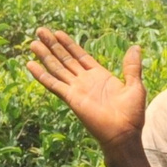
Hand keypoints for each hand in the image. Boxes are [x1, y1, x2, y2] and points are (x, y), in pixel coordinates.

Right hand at [27, 28, 145, 149]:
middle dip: (52, 45)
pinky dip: (41, 75)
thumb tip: (135, 47)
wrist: (123, 134)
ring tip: (33, 43)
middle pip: (64, 59)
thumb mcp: (135, 86)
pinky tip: (30, 65)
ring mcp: (76, 89)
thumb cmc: (131, 114)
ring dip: (45, 55)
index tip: (57, 33)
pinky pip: (53, 84)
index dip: (68, 44)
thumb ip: (132, 66)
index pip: (80, 55)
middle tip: (40, 31)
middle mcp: (84, 80)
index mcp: (99, 75)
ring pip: (57, 68)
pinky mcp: (71, 98)